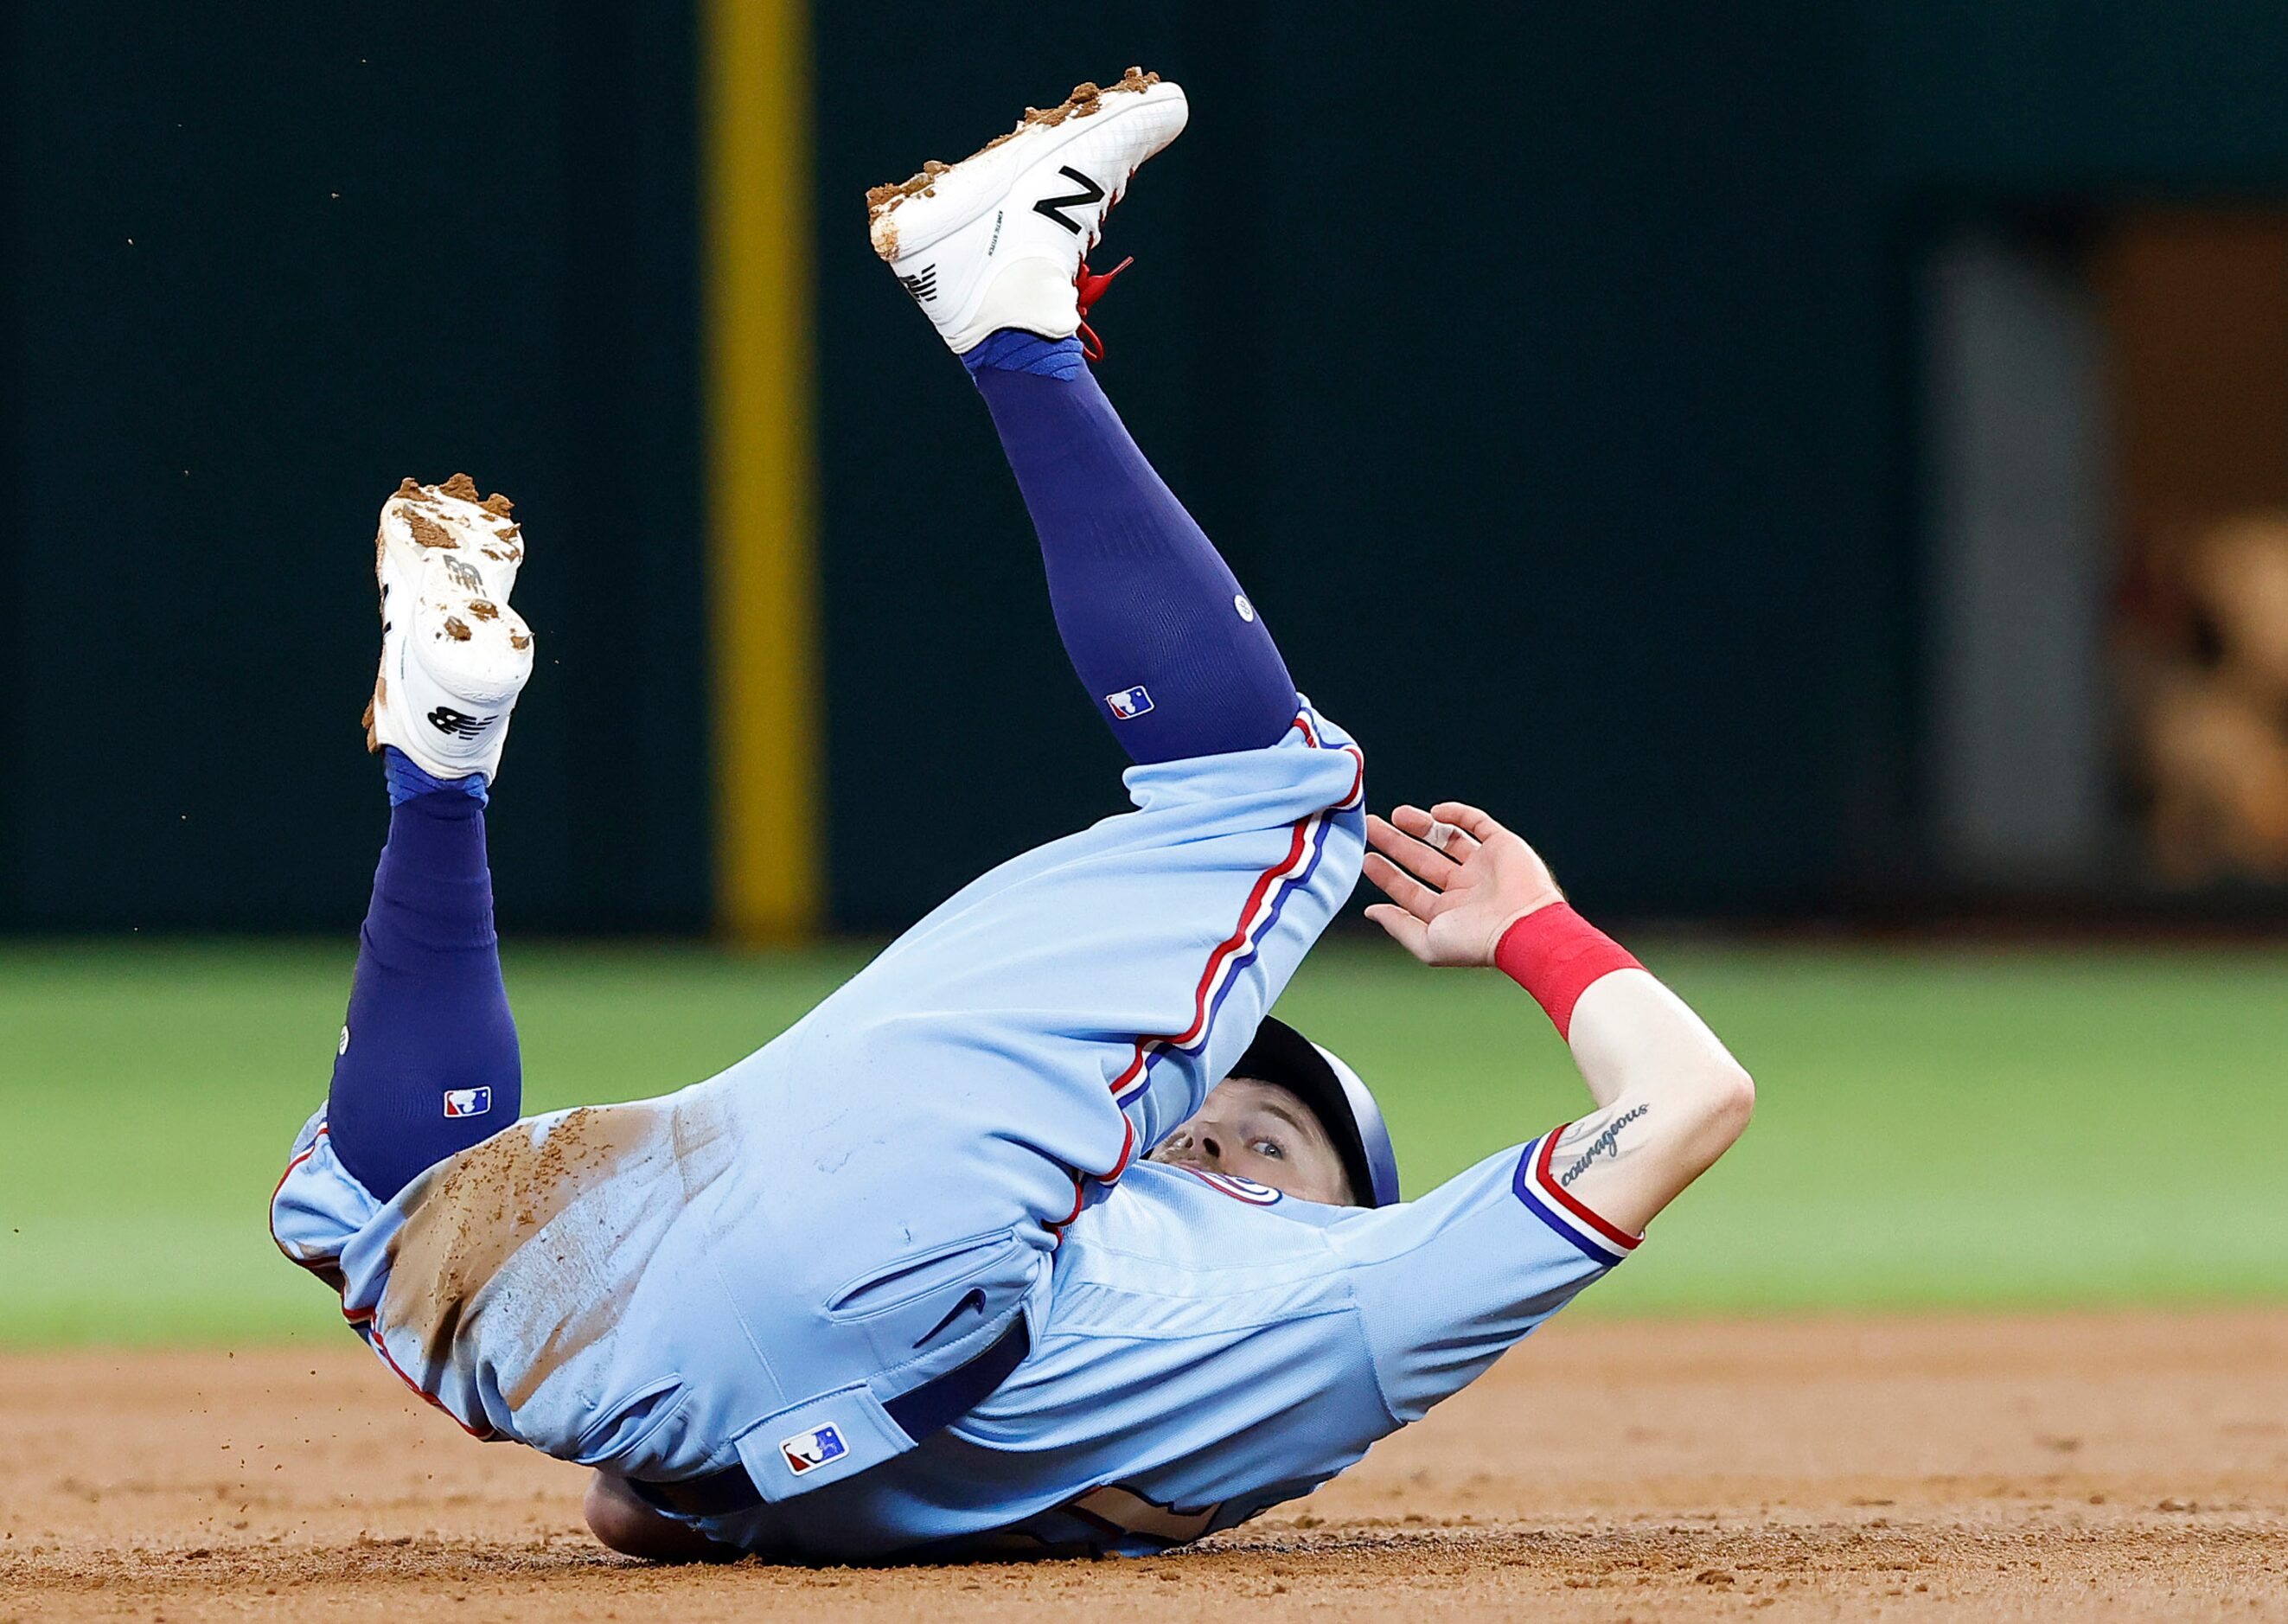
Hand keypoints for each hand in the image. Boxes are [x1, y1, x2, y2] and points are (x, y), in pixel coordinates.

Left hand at [1363, 802, 1563, 967]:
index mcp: (1448, 912)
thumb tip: (1371, 912)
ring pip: (1447, 839)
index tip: (1365, 859)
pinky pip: (1476, 822)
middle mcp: (1465, 888)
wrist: (1524, 926)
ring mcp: (1483, 866)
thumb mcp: (1427, 942)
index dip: (1386, 875)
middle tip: (1370, 825)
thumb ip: (1398, 926)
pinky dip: (1456, 814)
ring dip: (1422, 826)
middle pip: (1422, 860)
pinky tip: (1434, 812)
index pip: (1409, 890)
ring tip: (1396, 815)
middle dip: (1395, 843)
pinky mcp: (1502, 845)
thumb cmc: (1475, 941)